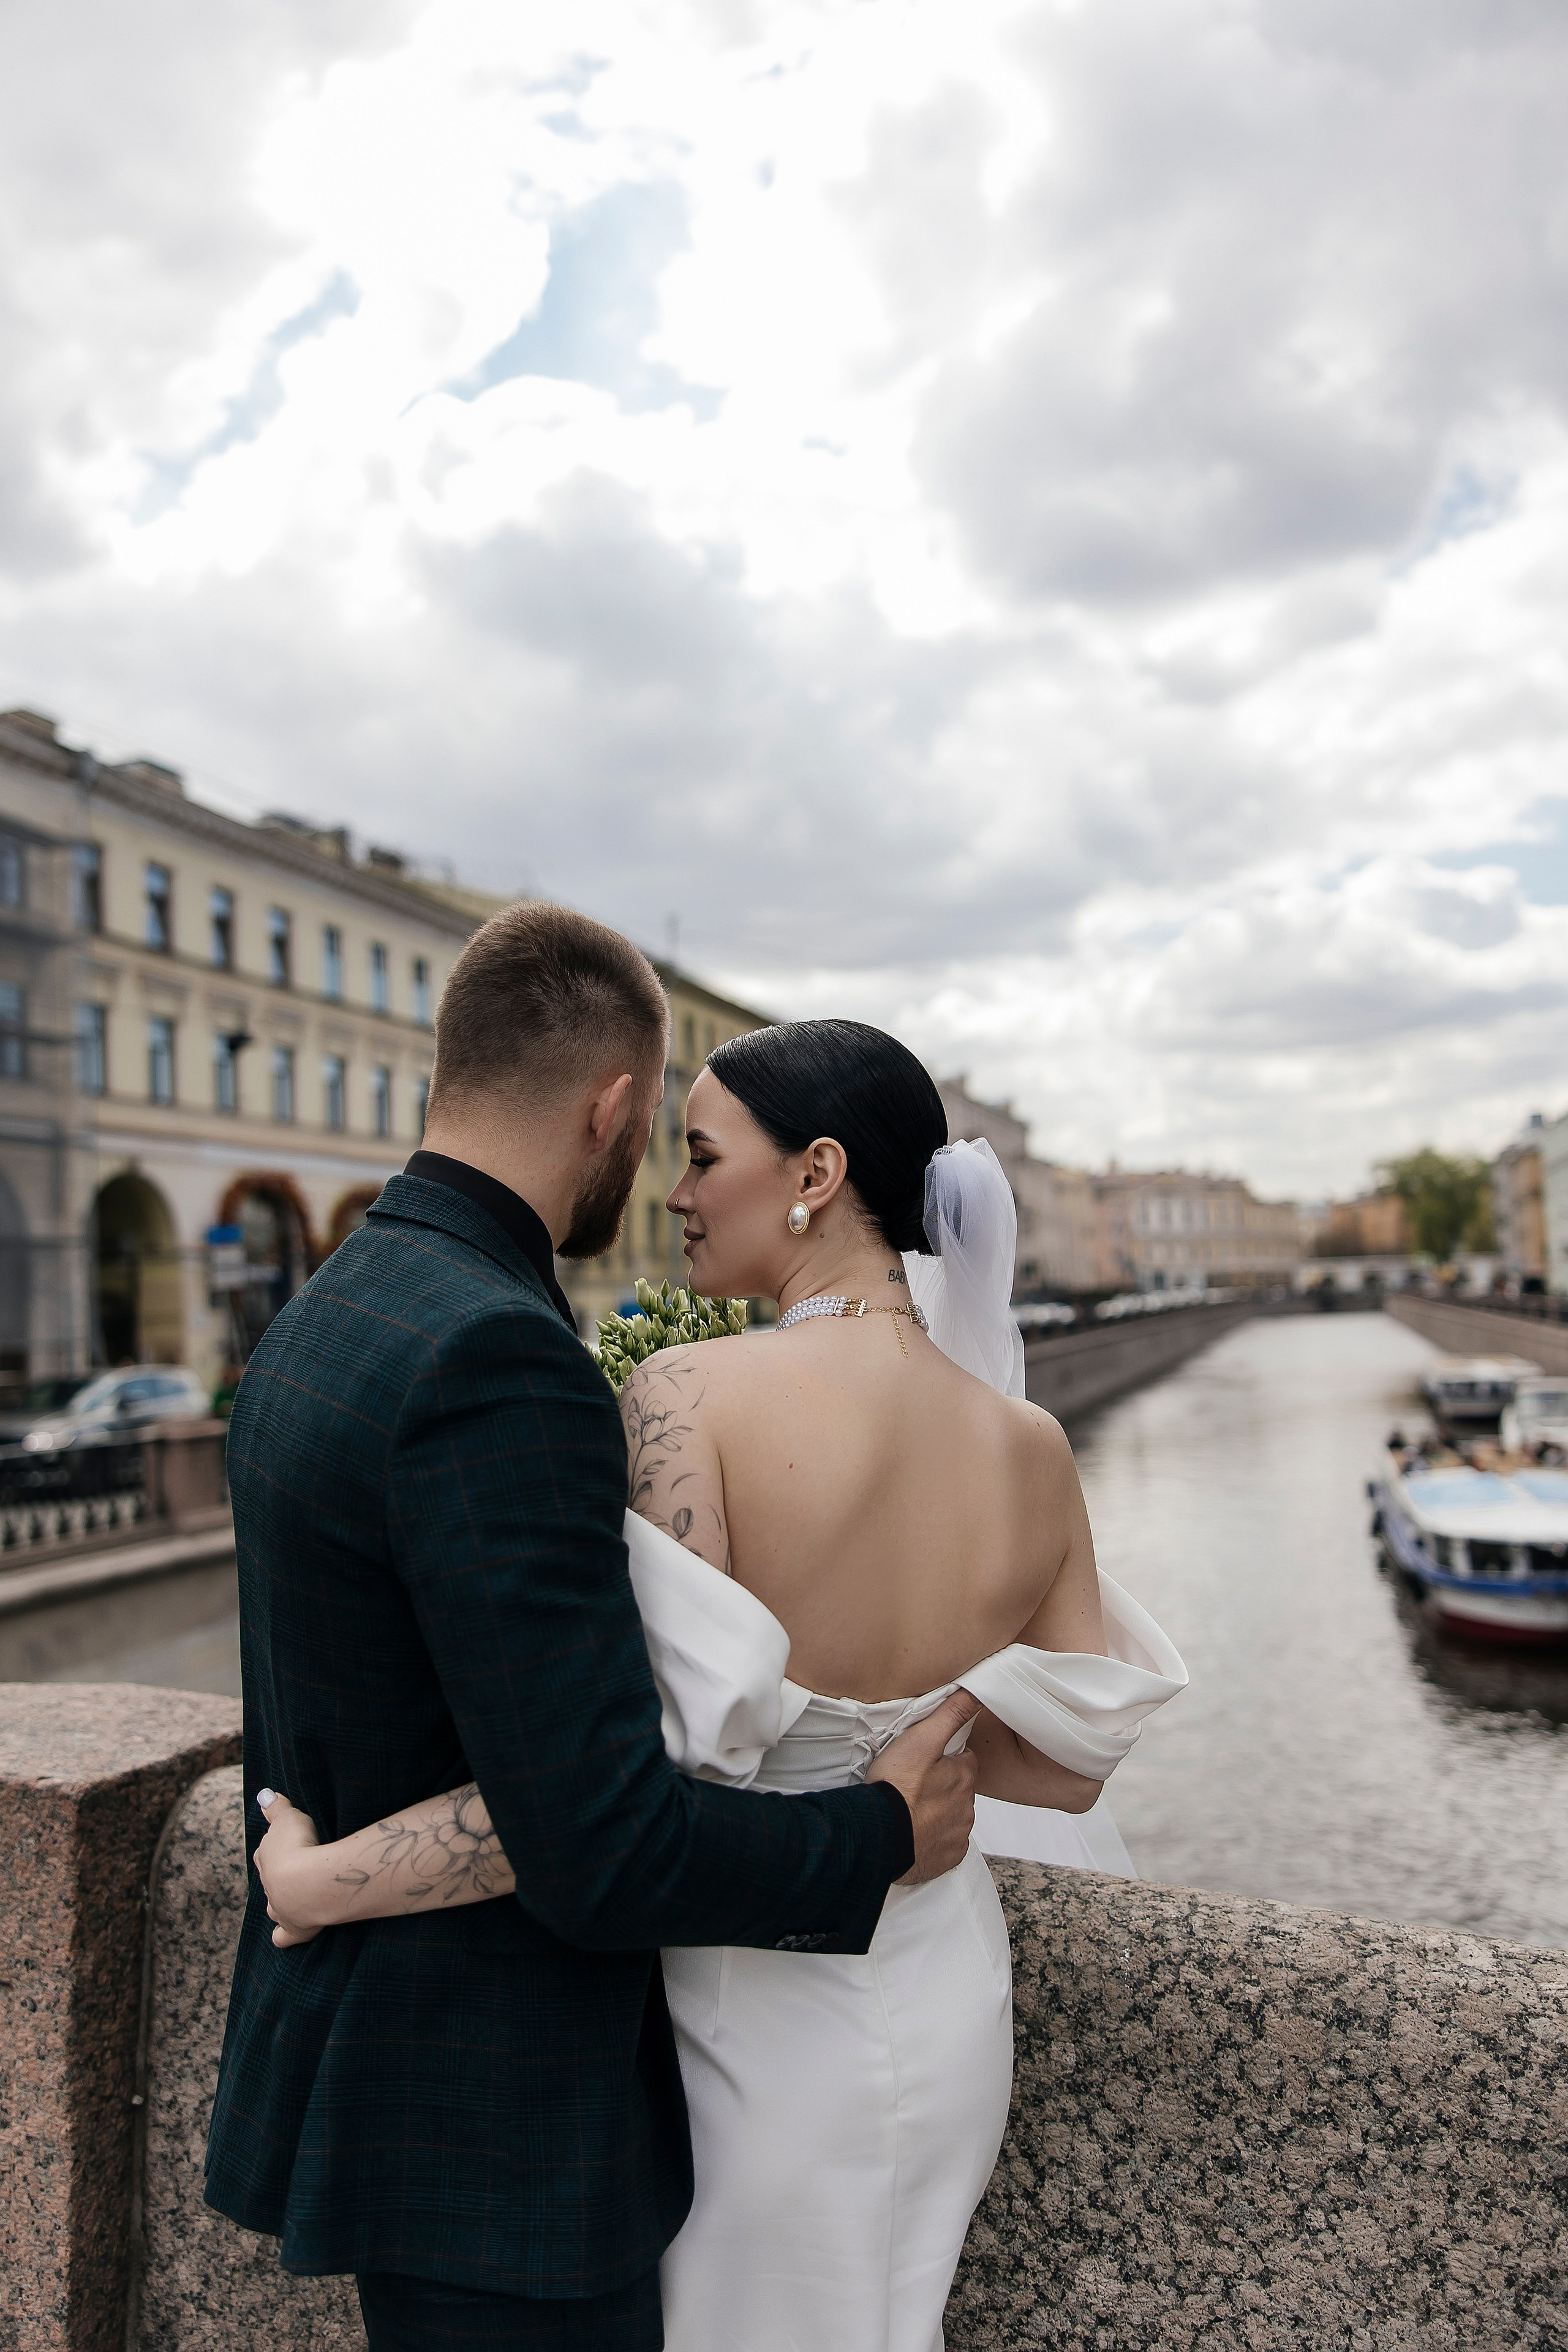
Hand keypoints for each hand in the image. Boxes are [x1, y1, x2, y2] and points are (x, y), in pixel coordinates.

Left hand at [253, 1788, 325, 1947]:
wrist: (305, 1883)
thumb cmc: (297, 1846)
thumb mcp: (288, 1819)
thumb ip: (276, 1807)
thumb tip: (264, 1794)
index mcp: (266, 1858)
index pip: (265, 1854)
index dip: (274, 1851)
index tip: (285, 1847)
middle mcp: (269, 1885)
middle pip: (269, 1881)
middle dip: (278, 1878)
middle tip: (294, 1872)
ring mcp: (280, 1908)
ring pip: (274, 1908)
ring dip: (280, 1904)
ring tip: (292, 1900)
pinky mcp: (294, 1929)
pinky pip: (283, 1936)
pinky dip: (282, 1936)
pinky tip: (283, 1938)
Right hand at [867, 1689, 980, 1884]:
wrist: (878, 1836)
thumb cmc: (896, 1786)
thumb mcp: (921, 1740)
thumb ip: (950, 1714)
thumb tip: (976, 1692)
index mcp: (964, 1778)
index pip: (965, 1761)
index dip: (947, 1759)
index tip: (926, 1761)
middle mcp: (968, 1808)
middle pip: (959, 1790)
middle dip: (942, 1787)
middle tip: (913, 1784)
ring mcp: (958, 1835)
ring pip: (953, 1817)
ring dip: (937, 1812)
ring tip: (909, 1808)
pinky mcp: (946, 1859)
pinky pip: (945, 1845)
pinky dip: (933, 1839)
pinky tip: (914, 1832)